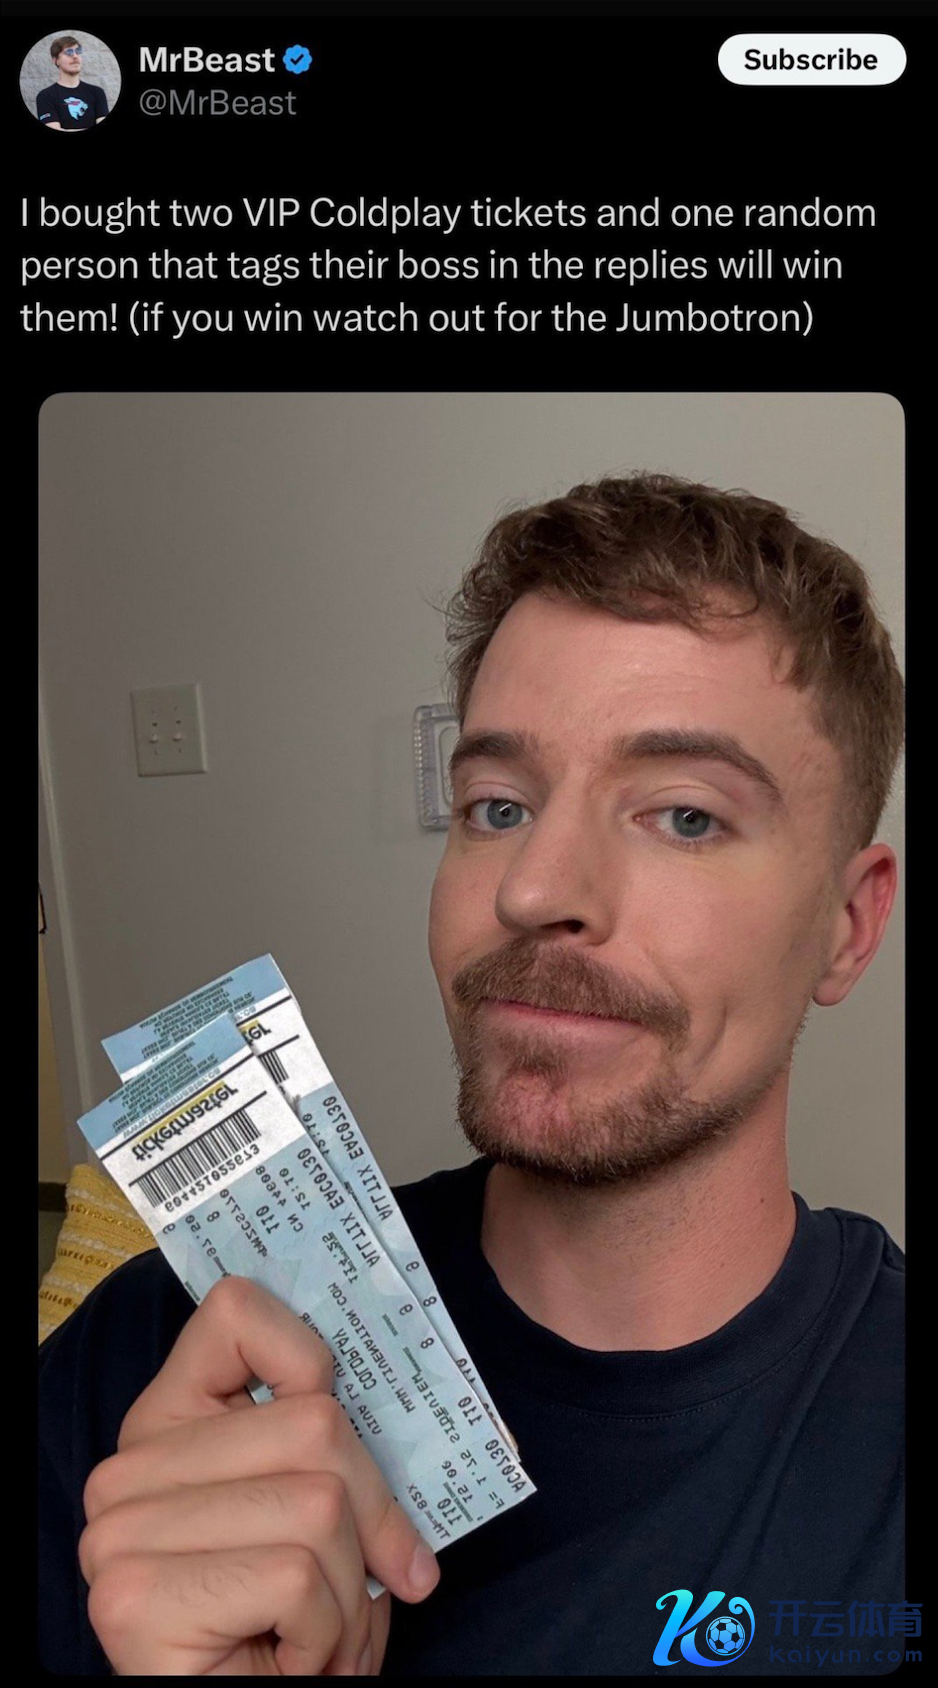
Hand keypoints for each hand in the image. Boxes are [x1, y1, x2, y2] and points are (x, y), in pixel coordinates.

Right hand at [78, 1275, 439, 1673]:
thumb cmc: (289, 1628)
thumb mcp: (318, 1512)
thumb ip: (331, 1446)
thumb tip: (426, 1410)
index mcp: (165, 1425)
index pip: (236, 1313)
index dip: (313, 1361)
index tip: (341, 1438)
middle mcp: (126, 1471)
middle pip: (315, 1422)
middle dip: (369, 1522)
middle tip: (351, 1590)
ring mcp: (120, 1532)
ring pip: (319, 1504)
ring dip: (352, 1593)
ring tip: (318, 1636)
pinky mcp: (137, 1597)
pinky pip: (298, 1575)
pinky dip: (326, 1633)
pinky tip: (289, 1662)